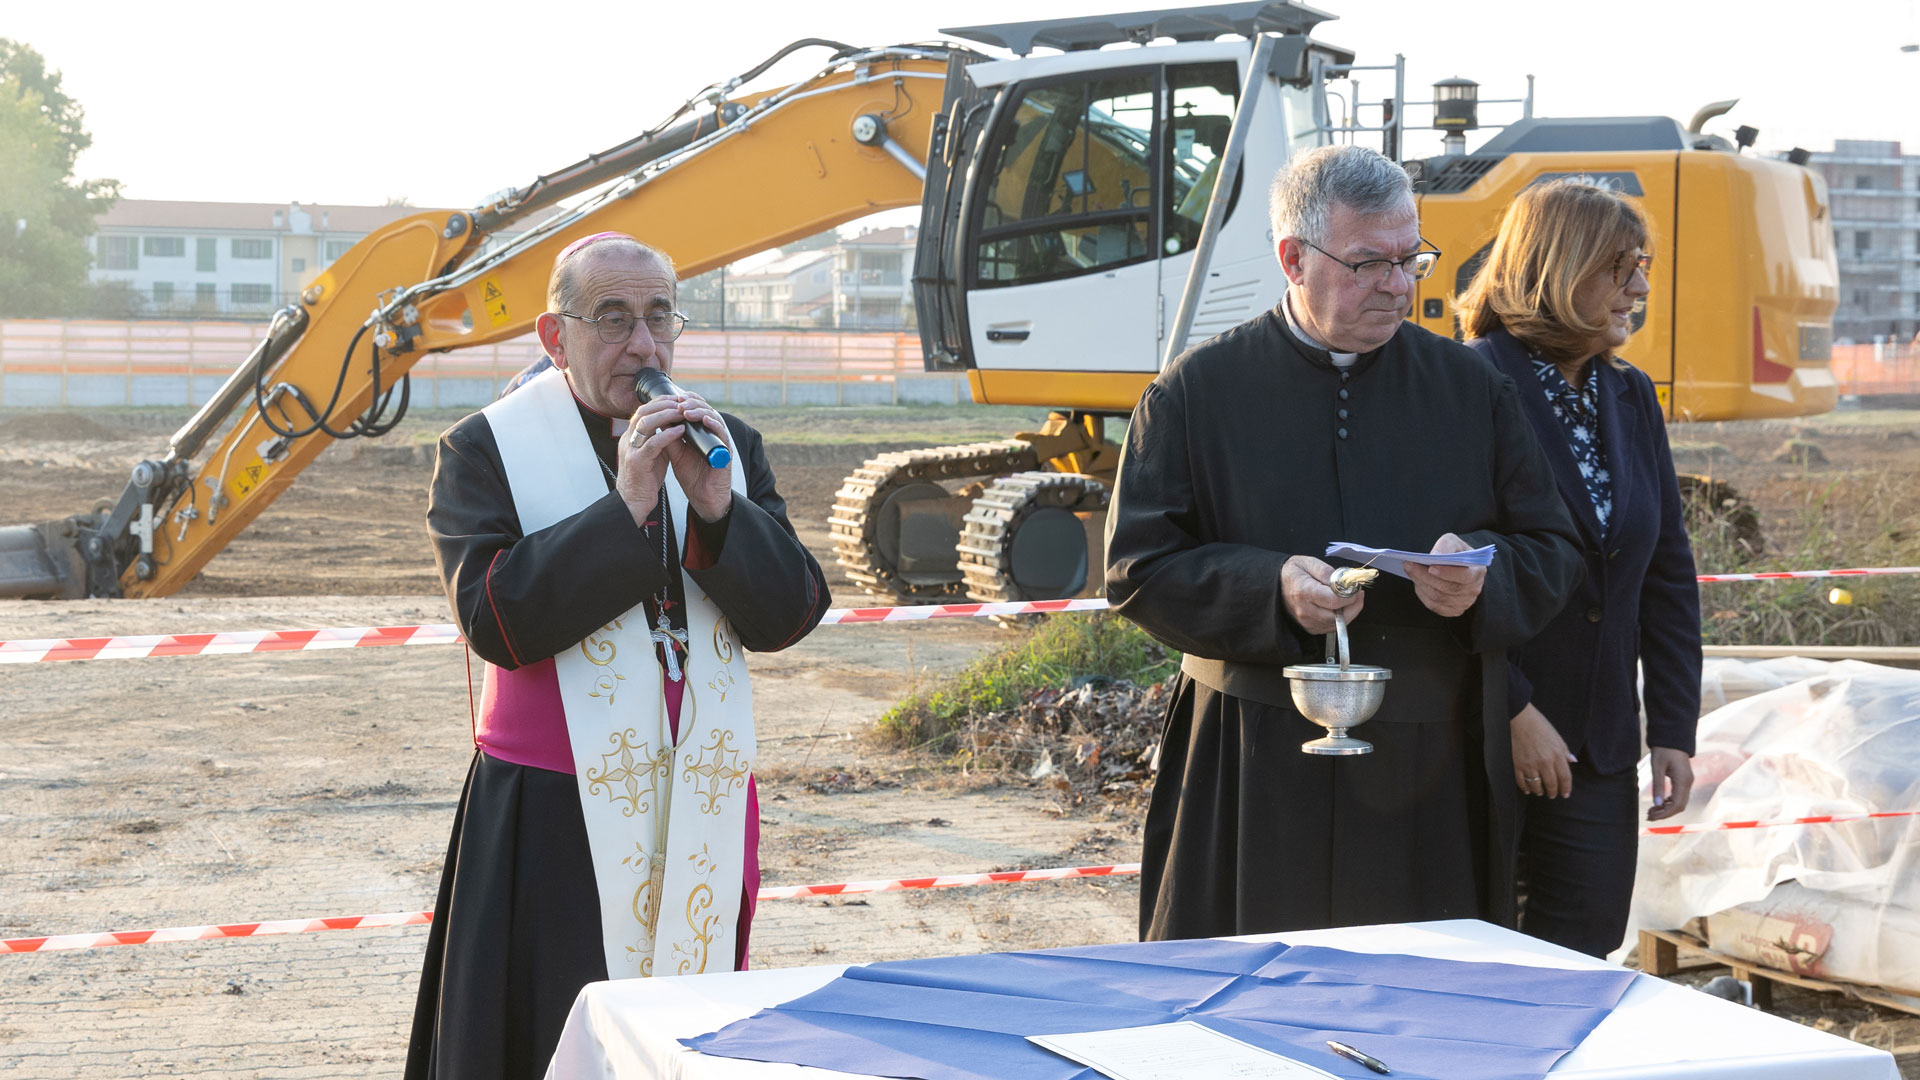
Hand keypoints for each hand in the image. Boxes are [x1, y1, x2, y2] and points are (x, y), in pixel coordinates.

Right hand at [615, 397, 685, 527]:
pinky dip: (667, 435)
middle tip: (680, 401)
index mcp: (631, 437)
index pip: (642, 411)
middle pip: (643, 412)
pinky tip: (680, 430)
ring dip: (665, 415)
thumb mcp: (652, 455)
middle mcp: (628, 440)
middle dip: (663, 404)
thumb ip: (660, 440)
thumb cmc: (644, 479)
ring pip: (645, 424)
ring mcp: (631, 450)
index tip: (675, 398)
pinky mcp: (637, 462)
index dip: (659, 402)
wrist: (633, 502)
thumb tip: (674, 427)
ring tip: (681, 412)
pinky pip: (653, 444)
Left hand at [659, 390, 734, 522]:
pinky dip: (714, 425)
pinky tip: (704, 420)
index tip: (673, 397)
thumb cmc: (692, 476)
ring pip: (714, 418)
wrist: (702, 497)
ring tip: (687, 410)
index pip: (696, 409)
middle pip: (705, 409)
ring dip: (701, 411)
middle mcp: (712, 433)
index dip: (687, 400)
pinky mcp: (726, 452)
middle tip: (679, 401)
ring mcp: (720, 442)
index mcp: (700, 432)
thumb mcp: (676, 453)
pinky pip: (722, 435)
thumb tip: (658, 420)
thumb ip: (669, 437)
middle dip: (692, 403)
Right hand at [1281, 556, 1364, 635]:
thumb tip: (1343, 582)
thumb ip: (1327, 571)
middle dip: (1354, 605)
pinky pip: (1332, 628)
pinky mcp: (1310, 628)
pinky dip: (1341, 619)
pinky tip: (1340, 607)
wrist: (1275, 585)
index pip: (1334, 601)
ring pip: (1338, 624)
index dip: (1350, 595)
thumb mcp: (1308, 562)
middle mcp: (1305, 611)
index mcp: (1305, 592)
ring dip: (1349, 613)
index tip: (1356, 588)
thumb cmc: (1293, 572)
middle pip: (1339, 616)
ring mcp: (1307, 622)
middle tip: (1357, 593)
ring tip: (1349, 598)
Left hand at [1405, 532, 1486, 617]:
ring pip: (1437, 597)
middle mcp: (1473, 590)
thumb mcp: (1453, 542)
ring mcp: (1464, 602)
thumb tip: (1435, 556)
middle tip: (1409, 565)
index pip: (1464, 576)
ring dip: (1421, 584)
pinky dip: (1422, 594)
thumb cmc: (1455, 553)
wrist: (1458, 566)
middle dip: (1425, 576)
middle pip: (1447, 588)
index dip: (1447, 573)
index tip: (1430, 567)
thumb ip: (1445, 546)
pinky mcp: (1453, 610)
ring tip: (1410, 571)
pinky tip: (1417, 582)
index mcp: (1478, 572)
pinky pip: (1434, 605)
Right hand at [1510, 703, 1575, 797]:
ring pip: (1536, 786)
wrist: (1519, 718)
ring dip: (1539, 791)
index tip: (1565, 794)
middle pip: (1551, 784)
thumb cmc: (1539, 725)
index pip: (1565, 778)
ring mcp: (1529, 765)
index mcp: (1557, 755)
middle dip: (1553, 792)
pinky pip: (1521, 782)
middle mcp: (1544, 762)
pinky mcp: (1517, 765)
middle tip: (1553, 795)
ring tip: (1540, 792)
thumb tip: (1573, 761)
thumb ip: (1565, 751)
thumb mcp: (1557, 737)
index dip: (1566, 788)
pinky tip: (1528, 790)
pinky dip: (1525, 788)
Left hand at [1647, 747, 1693, 820]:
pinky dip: (1669, 803)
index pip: (1677, 804)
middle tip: (1648, 816)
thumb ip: (1657, 785)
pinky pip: (1679, 796)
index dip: (1665, 813)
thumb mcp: (1657, 767)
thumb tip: (1656, 804)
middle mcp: (1688, 783)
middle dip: (1665, 813)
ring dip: (1666, 809)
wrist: (1672, 737)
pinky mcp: (1684, 780)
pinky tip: (1658, 804)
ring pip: (1680, 802)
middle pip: (1680, 806)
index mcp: (1683, 780)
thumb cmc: (1664, 750)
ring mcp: (1687, 782)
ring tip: (1651, 811)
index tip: (1651, 816)